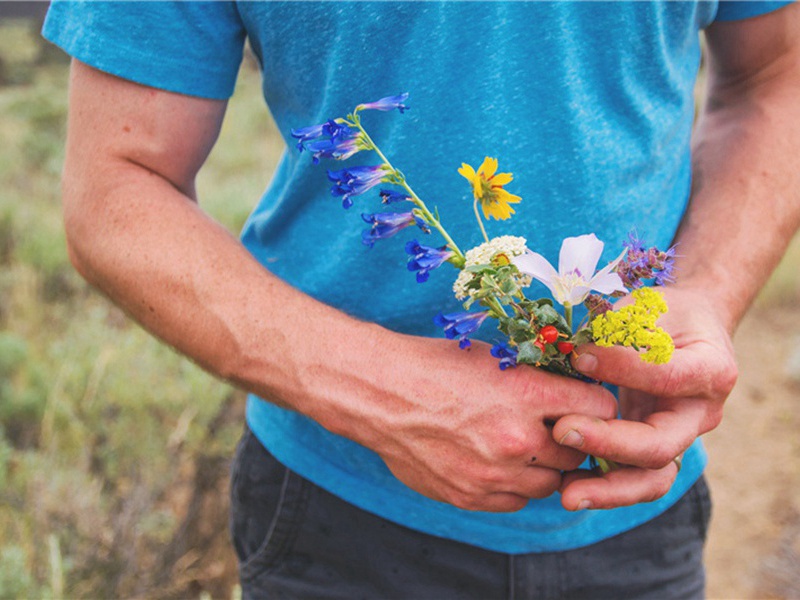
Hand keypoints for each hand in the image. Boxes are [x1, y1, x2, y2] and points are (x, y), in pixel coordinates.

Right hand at [344, 331, 618, 512]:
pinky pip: (516, 501)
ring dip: (545, 467)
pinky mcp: (472, 496)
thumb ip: (537, 381)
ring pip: (551, 484)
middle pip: (579, 451)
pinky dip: (515, 486)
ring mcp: (494, 474)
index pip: (600, 407)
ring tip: (524, 447)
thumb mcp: (493, 357)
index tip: (588, 402)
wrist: (381, 394)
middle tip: (555, 426)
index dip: (596, 403)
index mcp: (527, 395)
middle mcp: (517, 439)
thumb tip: (571, 394)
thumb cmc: (435, 367)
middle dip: (572, 438)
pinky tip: (499, 464)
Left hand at [552, 286, 737, 509]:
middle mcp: (701, 414)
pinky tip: (565, 486)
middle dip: (609, 444)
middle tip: (561, 431)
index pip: (667, 377)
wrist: (688, 333)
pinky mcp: (657, 452)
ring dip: (608, 489)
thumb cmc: (666, 315)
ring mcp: (680, 438)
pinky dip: (602, 486)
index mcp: (710, 370)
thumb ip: (620, 328)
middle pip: (660, 446)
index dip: (623, 367)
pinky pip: (634, 479)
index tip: (579, 356)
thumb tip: (575, 350)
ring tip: (566, 494)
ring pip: (653, 479)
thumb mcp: (648, 308)